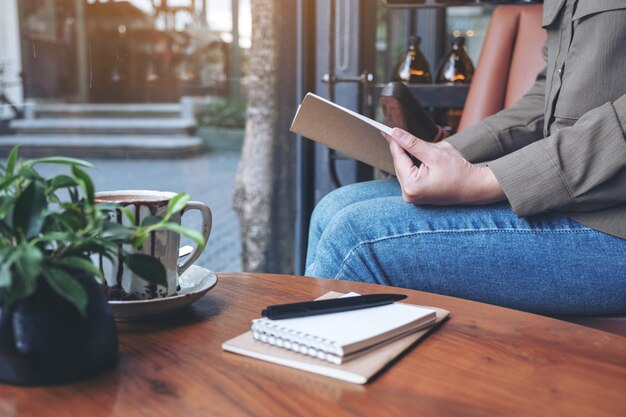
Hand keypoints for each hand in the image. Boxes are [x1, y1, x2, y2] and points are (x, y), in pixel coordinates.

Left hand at [385, 128, 505, 204]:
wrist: (475, 187)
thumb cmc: (459, 171)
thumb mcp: (435, 153)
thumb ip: (412, 143)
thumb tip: (394, 133)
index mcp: (411, 185)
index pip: (398, 157)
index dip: (393, 140)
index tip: (385, 127)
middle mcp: (408, 194)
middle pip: (399, 164)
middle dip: (404, 148)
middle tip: (398, 132)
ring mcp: (412, 196)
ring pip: (404, 168)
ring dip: (410, 156)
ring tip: (424, 151)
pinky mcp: (416, 195)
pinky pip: (410, 174)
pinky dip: (414, 164)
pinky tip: (423, 159)